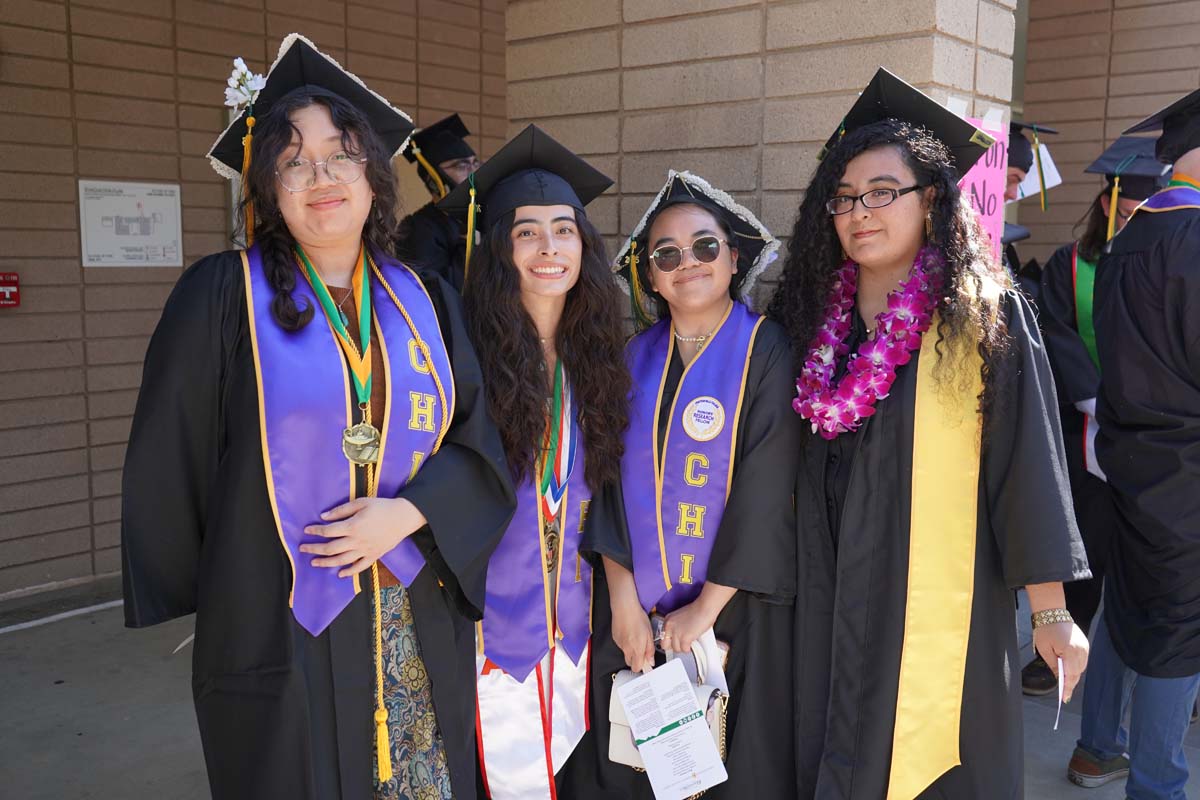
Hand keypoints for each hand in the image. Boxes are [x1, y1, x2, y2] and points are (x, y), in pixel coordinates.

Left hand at [300, 497, 425, 577]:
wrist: (404, 517)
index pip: (328, 531)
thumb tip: (324, 516)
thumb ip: (341, 510)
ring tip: (315, 562)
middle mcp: (357, 541)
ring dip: (326, 562)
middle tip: (303, 549)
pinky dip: (349, 572)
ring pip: (341, 560)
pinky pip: (359, 567)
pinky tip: (339, 574)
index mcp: (353, 526)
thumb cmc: (382, 507)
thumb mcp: (361, 502)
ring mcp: (365, 550)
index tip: (306, 530)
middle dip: (314, 549)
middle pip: (331, 548)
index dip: (315, 531)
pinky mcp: (374, 556)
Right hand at [611, 595, 654, 672]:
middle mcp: (626, 649)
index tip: (646, 663)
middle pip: (630, 663)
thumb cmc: (638, 618)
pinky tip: (630, 633)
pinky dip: (626, 643)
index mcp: (636, 649)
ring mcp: (620, 644)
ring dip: (631, 651)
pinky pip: (621, 646)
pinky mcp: (615, 638)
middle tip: (642, 651)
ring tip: (636, 638)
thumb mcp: (650, 634)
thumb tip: (651, 660)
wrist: (624, 608)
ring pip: (626, 654)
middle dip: (636, 660)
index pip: (637, 668)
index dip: (642, 666)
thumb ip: (650, 650)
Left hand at [661, 598, 718, 654]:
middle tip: (681, 644)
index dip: (670, 641)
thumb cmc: (697, 610)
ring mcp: (676, 633)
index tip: (675, 642)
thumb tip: (677, 637)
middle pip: (665, 645)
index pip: (662, 637)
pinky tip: (693, 642)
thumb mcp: (681, 617)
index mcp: (667, 620)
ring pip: (676, 649)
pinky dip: (690, 648)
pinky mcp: (684, 638)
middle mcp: (669, 626)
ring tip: (690, 641)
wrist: (705, 607)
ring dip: (684, 647)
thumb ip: (676, 627)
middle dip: (674, 646)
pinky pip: (685, 650)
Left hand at [1033, 621, 1089, 702]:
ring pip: (1081, 667)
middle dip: (1071, 683)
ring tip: (1066, 684)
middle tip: (1064, 693)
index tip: (1064, 698)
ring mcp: (1085, 646)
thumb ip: (1053, 665)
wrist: (1052, 612)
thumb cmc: (1045, 629)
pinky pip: (1082, 660)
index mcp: (1070, 651)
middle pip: (1077, 672)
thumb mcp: (1044, 649)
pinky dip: (1077, 667)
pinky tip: (1070, 671)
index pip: (1071, 674)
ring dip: (1074, 675)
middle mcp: (1081, 650)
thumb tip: (1058, 678)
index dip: (1067, 687)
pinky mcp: (1085, 644)